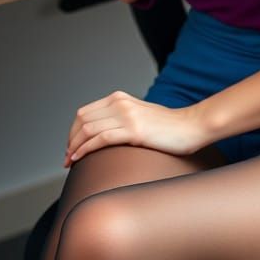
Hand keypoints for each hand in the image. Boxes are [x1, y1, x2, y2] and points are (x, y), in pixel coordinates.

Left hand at [64, 90, 206, 164]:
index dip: (73, 130)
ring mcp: (127, 116)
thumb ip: (123, 117)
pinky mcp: (134, 131)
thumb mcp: (140, 115)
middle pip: (82, 120)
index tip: (71, 146)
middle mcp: (120, 103)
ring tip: (70, 161)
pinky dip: (84, 149)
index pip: (85, 112)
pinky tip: (79, 158)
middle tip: (68, 157)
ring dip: (74, 147)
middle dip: (70, 139)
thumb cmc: (169, 126)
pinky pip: (100, 139)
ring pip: (87, 129)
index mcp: (120, 98)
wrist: (192, 126)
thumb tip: (105, 133)